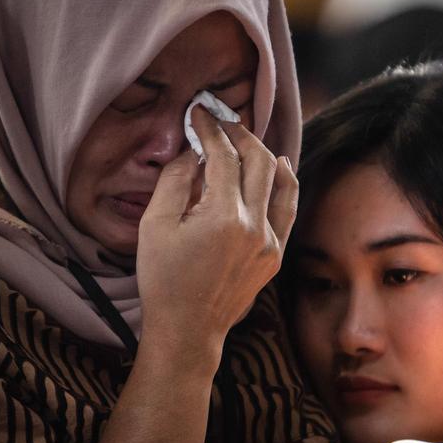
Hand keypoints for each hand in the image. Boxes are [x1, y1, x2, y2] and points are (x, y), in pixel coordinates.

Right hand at [136, 106, 296, 373]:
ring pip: (278, 180)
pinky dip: (285, 182)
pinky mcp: (275, 254)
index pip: (222, 156)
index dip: (210, 129)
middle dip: (238, 133)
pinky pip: (287, 208)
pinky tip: (280, 165)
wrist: (187, 329)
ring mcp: (270, 242)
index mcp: (222, 217)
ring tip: (245, 137)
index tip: (198, 113)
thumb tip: (192, 153)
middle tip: (220, 121)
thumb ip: (174, 181)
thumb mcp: (154, 226)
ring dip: (263, 152)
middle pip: (256, 160)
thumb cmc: (163, 280)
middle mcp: (254, 226)